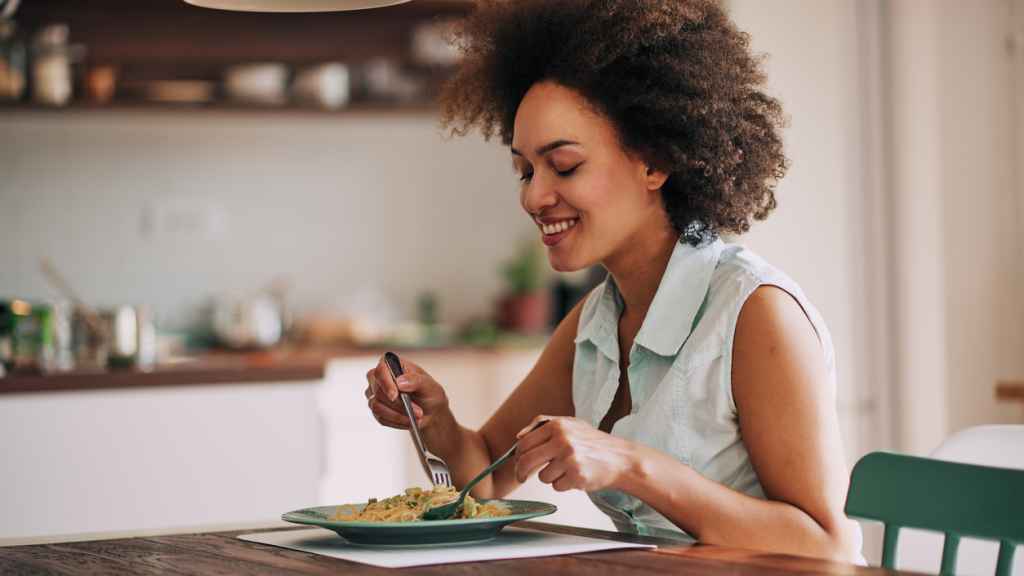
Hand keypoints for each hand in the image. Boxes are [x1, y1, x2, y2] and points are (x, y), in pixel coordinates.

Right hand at [364, 355, 450, 432]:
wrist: (430, 412)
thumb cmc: (429, 395)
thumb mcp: (429, 386)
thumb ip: (416, 380)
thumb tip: (400, 381)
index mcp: (393, 364)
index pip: (380, 370)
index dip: (386, 383)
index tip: (394, 395)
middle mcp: (381, 377)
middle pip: (377, 390)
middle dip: (398, 405)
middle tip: (418, 411)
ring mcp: (376, 393)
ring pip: (376, 406)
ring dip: (398, 415)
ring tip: (416, 417)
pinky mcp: (376, 408)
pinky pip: (380, 418)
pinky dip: (396, 422)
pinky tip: (408, 421)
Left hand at [513, 415, 636, 492]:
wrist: (620, 458)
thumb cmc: (594, 443)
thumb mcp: (571, 424)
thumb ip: (543, 424)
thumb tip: (519, 436)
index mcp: (558, 426)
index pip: (524, 443)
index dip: (518, 456)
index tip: (518, 462)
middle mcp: (562, 440)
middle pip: (526, 461)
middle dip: (521, 472)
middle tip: (522, 477)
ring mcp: (569, 459)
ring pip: (542, 477)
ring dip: (551, 477)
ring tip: (567, 470)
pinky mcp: (576, 476)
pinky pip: (557, 486)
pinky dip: (564, 485)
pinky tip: (576, 476)